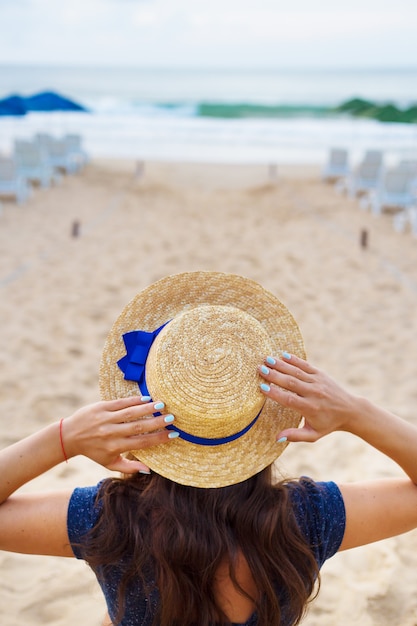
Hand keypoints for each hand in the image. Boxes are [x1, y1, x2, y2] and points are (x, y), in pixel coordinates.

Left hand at [61, 396, 175, 473]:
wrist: (69, 436)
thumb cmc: (93, 451)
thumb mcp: (109, 463)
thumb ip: (129, 468)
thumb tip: (149, 471)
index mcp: (115, 447)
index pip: (142, 442)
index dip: (159, 438)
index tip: (174, 434)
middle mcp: (111, 433)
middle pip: (138, 427)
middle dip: (157, 422)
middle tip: (172, 418)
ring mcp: (105, 419)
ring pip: (130, 413)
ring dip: (147, 408)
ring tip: (162, 404)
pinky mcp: (100, 407)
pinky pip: (120, 403)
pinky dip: (133, 400)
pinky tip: (146, 398)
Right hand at [259, 353, 359, 442]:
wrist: (350, 410)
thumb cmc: (328, 424)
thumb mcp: (313, 435)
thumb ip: (295, 436)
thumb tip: (277, 438)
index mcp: (310, 408)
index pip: (289, 400)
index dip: (275, 393)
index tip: (262, 387)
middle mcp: (313, 393)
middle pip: (291, 382)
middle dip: (274, 375)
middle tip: (259, 369)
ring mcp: (318, 382)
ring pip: (296, 372)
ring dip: (281, 365)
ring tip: (267, 359)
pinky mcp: (321, 374)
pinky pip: (306, 365)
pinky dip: (294, 360)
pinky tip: (283, 355)